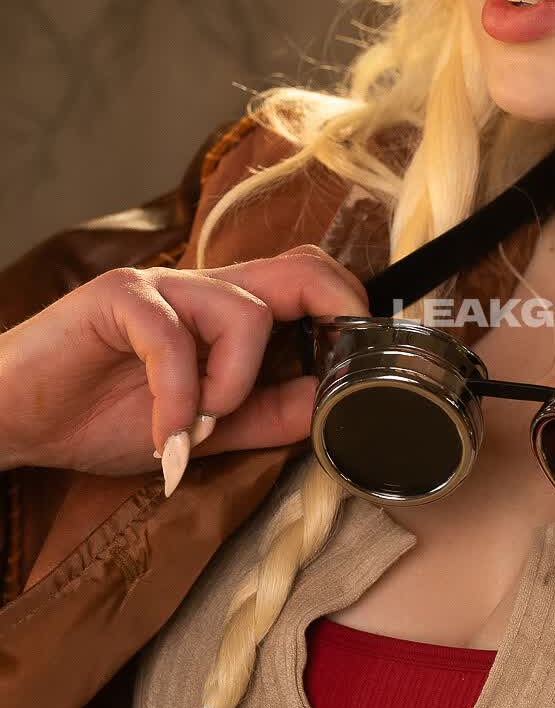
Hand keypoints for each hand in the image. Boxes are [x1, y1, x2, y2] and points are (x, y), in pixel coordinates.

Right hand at [0, 247, 369, 485]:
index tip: (366, 365)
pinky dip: (178, 400)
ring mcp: (163, 285)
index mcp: (229, 312)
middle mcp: (204, 287)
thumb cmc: (98, 417)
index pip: (313, 283)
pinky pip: (175, 339)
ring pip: (247, 314)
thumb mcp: (204, 430)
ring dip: (232, 388)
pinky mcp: (118, 297)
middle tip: (330, 376)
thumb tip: (333, 402)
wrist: (12, 422)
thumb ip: (267, 414)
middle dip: (335, 315)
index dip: (353, 312)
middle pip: (301, 268)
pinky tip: (162, 439)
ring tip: (193, 429)